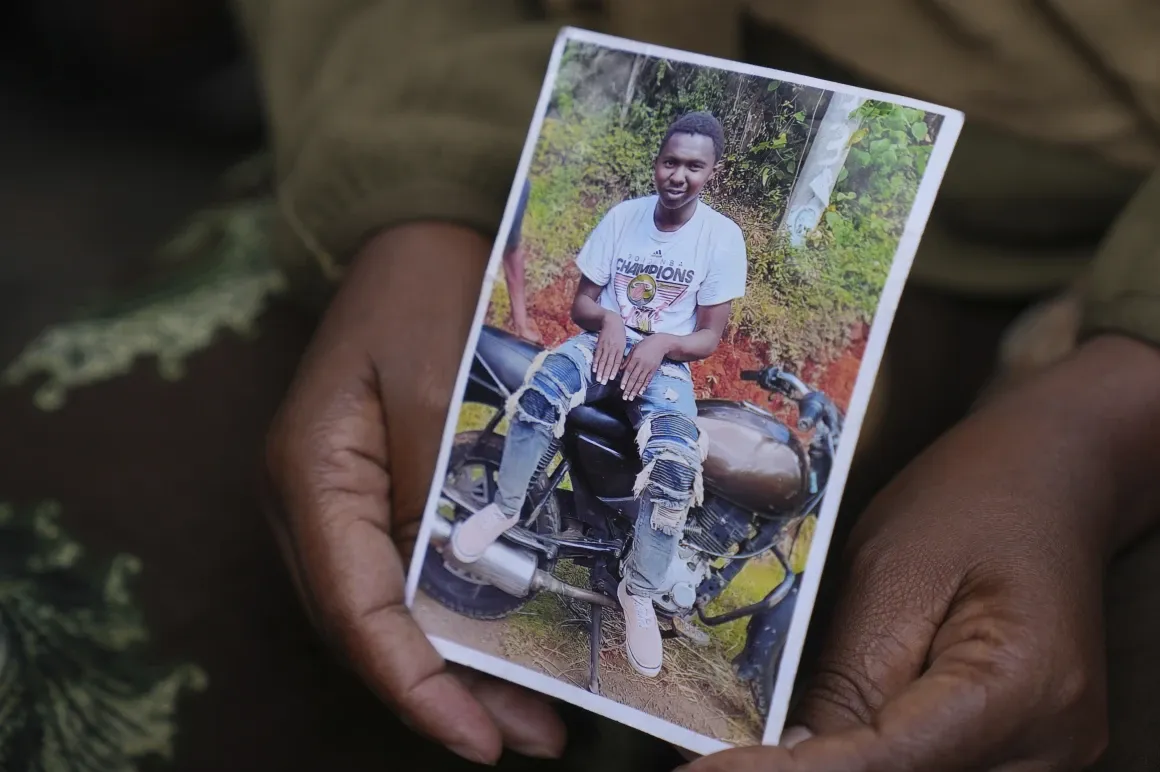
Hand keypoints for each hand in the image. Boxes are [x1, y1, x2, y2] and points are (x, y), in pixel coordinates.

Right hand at [264, 223, 565, 764]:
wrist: (415, 239)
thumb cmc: (421, 294)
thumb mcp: (435, 382)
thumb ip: (439, 485)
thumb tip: (465, 585)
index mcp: (309, 477)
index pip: (355, 610)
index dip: (415, 683)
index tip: (481, 736)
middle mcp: (312, 505)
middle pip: (370, 626)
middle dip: (448, 690)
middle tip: (532, 735)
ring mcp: (340, 503)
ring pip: (390, 612)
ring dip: (458, 665)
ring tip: (534, 713)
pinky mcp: (376, 494)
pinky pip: (408, 576)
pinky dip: (457, 617)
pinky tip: (507, 640)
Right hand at [594, 313, 626, 383]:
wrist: (611, 321)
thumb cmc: (619, 334)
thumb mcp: (623, 343)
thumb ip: (621, 354)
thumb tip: (620, 366)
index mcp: (620, 348)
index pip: (616, 362)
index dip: (613, 371)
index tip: (611, 379)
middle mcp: (612, 348)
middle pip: (608, 363)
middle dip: (605, 374)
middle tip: (603, 383)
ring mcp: (605, 347)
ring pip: (602, 361)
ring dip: (599, 371)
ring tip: (598, 379)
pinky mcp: (599, 345)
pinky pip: (596, 355)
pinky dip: (595, 363)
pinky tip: (593, 369)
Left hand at [620, 334, 671, 400]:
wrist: (661, 343)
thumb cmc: (645, 345)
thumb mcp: (634, 349)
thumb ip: (627, 359)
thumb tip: (620, 369)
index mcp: (635, 357)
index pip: (628, 371)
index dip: (624, 380)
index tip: (621, 388)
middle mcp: (642, 364)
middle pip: (634, 378)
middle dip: (629, 389)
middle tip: (624, 397)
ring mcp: (648, 367)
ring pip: (641, 381)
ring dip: (635, 390)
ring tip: (631, 398)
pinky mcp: (654, 370)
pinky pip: (648, 380)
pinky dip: (644, 387)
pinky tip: (640, 393)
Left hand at [685, 336, 1159, 771]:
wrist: (1049, 480)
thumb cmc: (969, 502)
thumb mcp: (890, 571)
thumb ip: (847, 677)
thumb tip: (792, 759)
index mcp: (1023, 686)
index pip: (889, 762)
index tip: (709, 771)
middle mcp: (1052, 743)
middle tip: (730, 759)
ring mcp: (1049, 755)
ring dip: (846, 770)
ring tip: (766, 750)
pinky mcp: (1028, 752)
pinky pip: (941, 770)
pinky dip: (879, 763)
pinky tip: (824, 745)